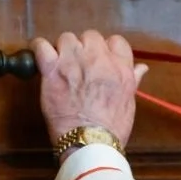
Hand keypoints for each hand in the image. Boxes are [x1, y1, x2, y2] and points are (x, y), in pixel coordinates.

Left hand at [30, 31, 149, 149]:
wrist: (90, 143)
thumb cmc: (112, 129)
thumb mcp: (129, 103)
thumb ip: (132, 80)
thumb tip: (141, 68)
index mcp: (120, 68)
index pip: (116, 41)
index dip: (107, 49)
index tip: (101, 60)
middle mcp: (99, 59)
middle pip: (91, 36)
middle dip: (85, 48)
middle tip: (80, 65)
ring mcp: (74, 62)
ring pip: (67, 38)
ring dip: (64, 49)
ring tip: (62, 66)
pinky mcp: (52, 70)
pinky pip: (41, 46)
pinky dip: (39, 49)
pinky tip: (41, 58)